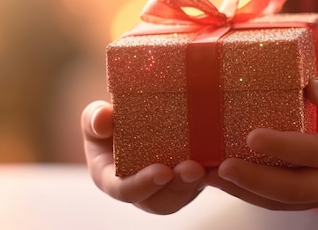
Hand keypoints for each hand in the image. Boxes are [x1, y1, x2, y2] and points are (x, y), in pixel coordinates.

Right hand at [81, 101, 205, 213]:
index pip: (125, 190)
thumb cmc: (108, 121)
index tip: (162, 171)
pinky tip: (223, 156)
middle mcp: (142, 189)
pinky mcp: (188, 177)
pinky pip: (202, 181)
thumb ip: (94, 120)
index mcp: (113, 179)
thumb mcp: (95, 117)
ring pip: (184, 194)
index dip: (144, 184)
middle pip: (161, 200)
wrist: (132, 117)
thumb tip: (103, 119)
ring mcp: (167, 185)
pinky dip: (212, 172)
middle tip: (193, 169)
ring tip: (208, 165)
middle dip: (178, 187)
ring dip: (197, 182)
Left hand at [206, 75, 317, 209]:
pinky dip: (257, 193)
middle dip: (254, 181)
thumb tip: (308, 87)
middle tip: (217, 167)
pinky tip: (229, 179)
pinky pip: (288, 200)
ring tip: (209, 176)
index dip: (286, 147)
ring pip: (288, 202)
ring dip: (247, 192)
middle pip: (297, 190)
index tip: (251, 136)